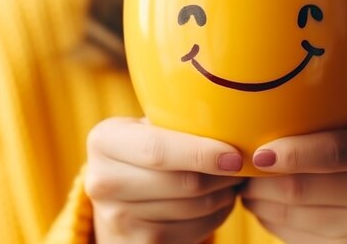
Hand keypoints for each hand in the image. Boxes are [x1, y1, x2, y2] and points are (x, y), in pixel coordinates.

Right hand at [85, 117, 244, 243]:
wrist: (119, 198)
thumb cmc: (147, 151)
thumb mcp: (148, 127)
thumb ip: (176, 119)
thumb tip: (230, 117)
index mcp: (105, 140)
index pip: (158, 149)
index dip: (201, 153)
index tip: (235, 156)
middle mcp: (102, 181)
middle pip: (182, 183)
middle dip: (222, 176)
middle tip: (243, 166)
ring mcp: (117, 218)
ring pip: (193, 208)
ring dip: (224, 195)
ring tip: (233, 180)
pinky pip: (194, 230)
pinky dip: (217, 215)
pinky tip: (220, 200)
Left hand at [241, 127, 346, 243]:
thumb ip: (319, 125)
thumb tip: (258, 123)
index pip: (332, 152)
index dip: (291, 153)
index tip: (258, 154)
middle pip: (301, 189)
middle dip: (260, 181)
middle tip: (242, 171)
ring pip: (290, 216)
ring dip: (258, 202)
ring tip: (249, 189)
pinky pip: (293, 237)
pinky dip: (271, 221)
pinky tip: (266, 208)